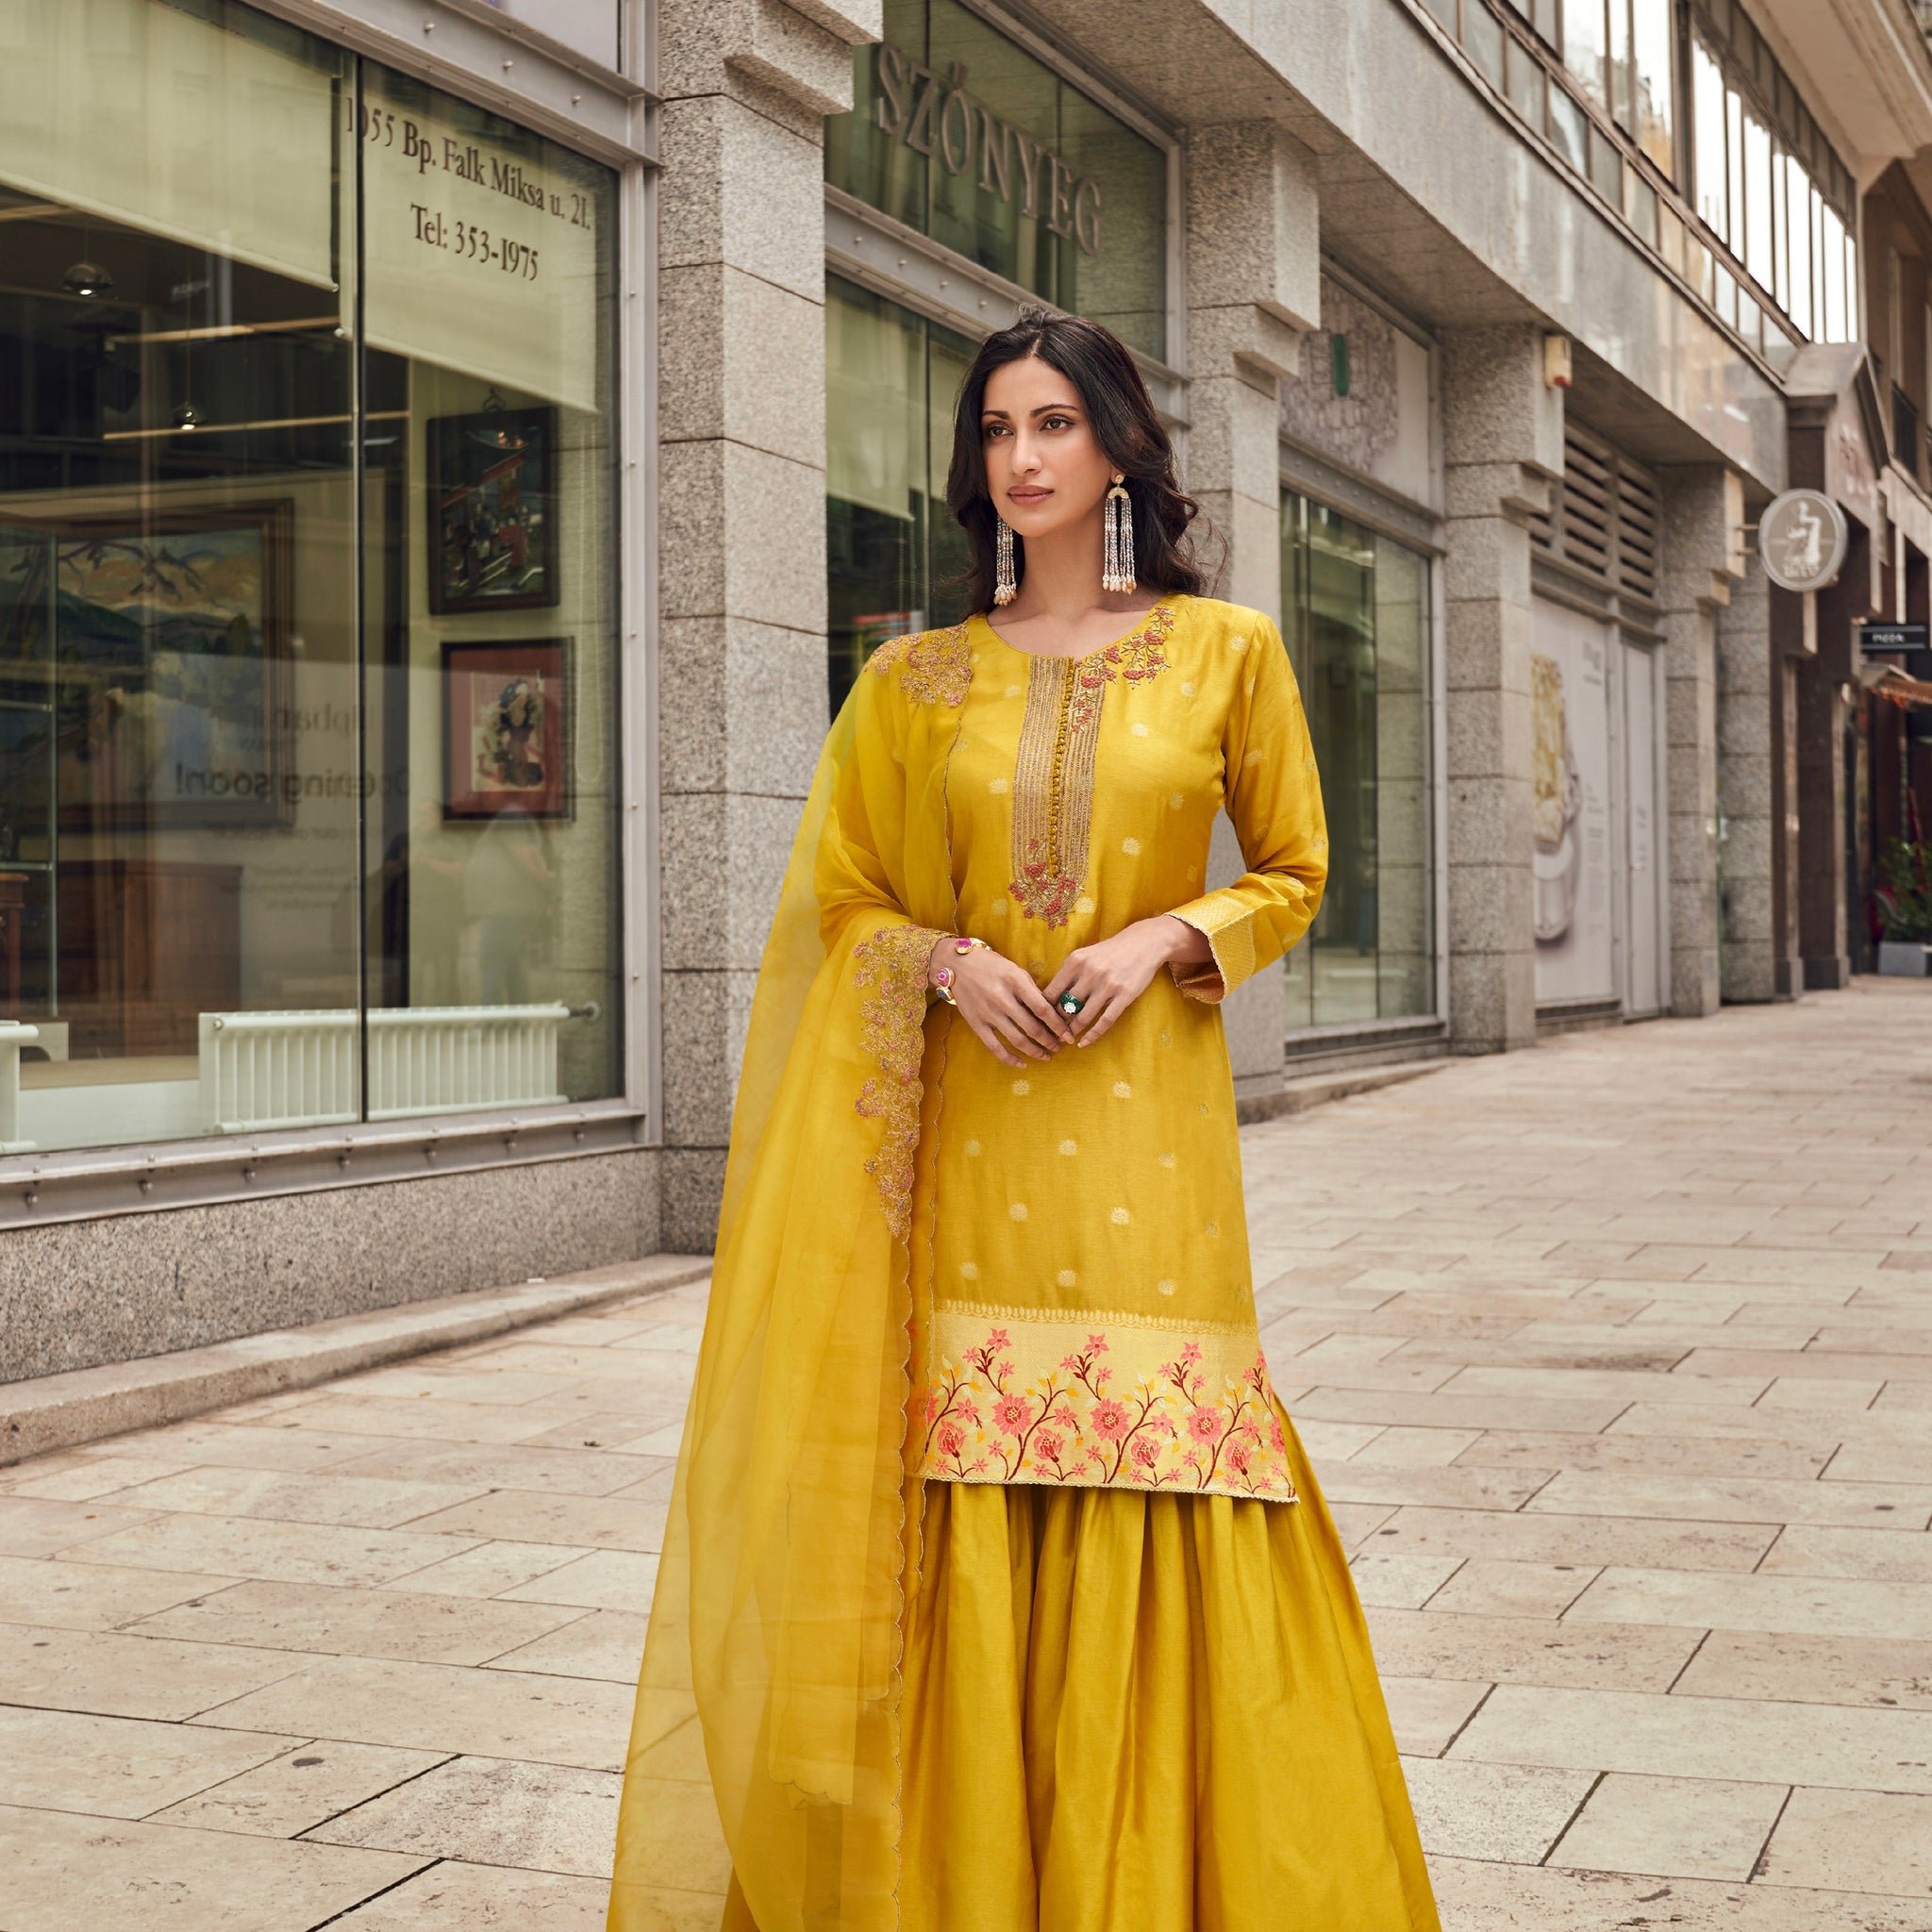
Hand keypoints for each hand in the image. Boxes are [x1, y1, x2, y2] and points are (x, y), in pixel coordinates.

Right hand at [930, 937, 1072, 1067]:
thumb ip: (1032, 990)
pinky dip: (1010, 1059)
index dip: (1058, 1025)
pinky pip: (995, 1047)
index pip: (1043, 1009)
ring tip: (1046, 1056)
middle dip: (1049, 1041)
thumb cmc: (991, 965)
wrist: (958, 965)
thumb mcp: (1015, 970)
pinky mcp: (977, 1024)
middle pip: (1032, 1027)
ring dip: (1035, 1051)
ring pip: (1017, 1040)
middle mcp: (1002, 999)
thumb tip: (1050, 1012)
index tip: (1068, 1034)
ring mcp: (988, 1013)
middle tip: (1059, 1046)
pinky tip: (1022, 1064)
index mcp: (1016, 982)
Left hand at [1043, 916, 1210, 1047]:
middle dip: (1057, 1023)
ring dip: (1072, 1030)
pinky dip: (1092, 1035)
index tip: (1040, 1021)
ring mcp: (1108, 985)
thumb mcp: (1084, 956)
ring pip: (1083, 1016)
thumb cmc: (1109, 952)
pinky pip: (1105, 1021)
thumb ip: (1068, 974)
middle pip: (1065, 1007)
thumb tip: (1049, 999)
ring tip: (1067, 1037)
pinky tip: (1084, 1043)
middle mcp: (1090, 973)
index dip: (1043, 1010)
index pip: (1051, 992)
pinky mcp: (1124, 996)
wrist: (1143, 944)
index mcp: (1075, 962)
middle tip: (1051, 1033)